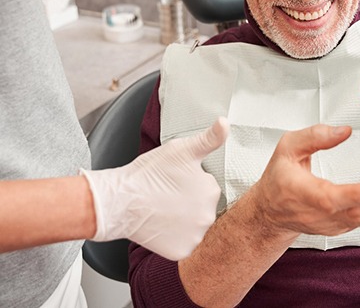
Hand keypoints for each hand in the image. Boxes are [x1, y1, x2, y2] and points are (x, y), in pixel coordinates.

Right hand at [81, 117, 227, 259]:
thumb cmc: (149, 173)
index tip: (175, 181)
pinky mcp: (182, 252)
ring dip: (184, 220)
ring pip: (194, 226)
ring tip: (164, 210)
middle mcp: (209, 216)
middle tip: (168, 196)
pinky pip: (184, 244)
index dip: (190, 183)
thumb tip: (225, 122)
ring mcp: (196, 236)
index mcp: (212, 190)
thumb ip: (209, 138)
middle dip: (189, 202)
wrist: (120, 200)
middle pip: (203, 207)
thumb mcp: (182, 149)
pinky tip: (162, 226)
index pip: (207, 187)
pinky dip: (175, 238)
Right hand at [251, 124, 359, 236]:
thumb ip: (313, 137)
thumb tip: (344, 130)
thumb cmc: (279, 178)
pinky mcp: (343, 226)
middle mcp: (321, 214)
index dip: (359, 195)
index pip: (333, 197)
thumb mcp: (286, 148)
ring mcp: (334, 224)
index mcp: (305, 194)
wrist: (271, 213)